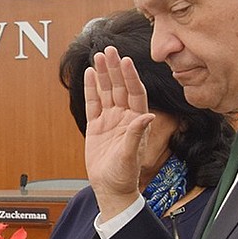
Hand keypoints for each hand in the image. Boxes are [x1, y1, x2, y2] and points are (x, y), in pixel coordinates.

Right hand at [84, 46, 154, 220]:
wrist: (110, 188)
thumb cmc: (124, 175)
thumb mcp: (131, 156)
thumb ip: (137, 134)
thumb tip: (148, 115)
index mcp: (136, 121)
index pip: (135, 93)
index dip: (131, 77)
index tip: (126, 61)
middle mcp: (124, 117)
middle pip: (120, 87)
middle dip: (115, 69)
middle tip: (110, 50)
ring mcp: (110, 120)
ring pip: (106, 92)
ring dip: (103, 74)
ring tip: (98, 56)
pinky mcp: (96, 126)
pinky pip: (93, 103)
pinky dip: (91, 88)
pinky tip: (89, 74)